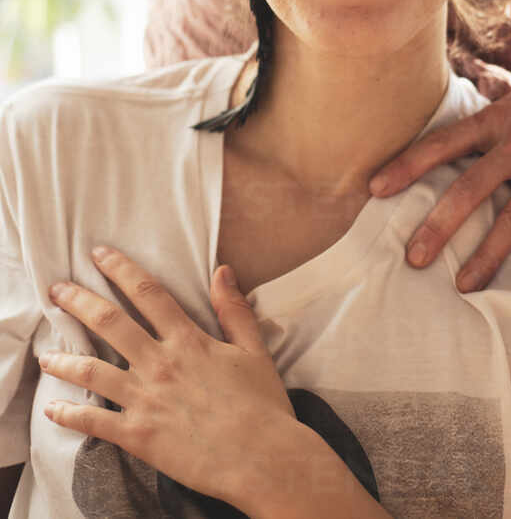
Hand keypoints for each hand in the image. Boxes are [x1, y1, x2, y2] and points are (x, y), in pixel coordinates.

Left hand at [41, 247, 295, 510]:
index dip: (121, 270)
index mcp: (188, 340)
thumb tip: (222, 270)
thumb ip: (234, 309)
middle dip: (79, 302)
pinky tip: (53, 409)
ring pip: (91, 371)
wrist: (261, 458)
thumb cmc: (261, 405)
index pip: (148, 293)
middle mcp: (160, 363)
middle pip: (109, 322)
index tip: (100, 255)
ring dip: (63, 359)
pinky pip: (94, 421)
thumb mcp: (253, 350)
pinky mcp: (137, 435)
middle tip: (57, 290)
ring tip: (45, 354)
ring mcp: (145, 399)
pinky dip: (69, 415)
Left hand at [368, 48, 510, 289]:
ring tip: (464, 285)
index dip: (406, 165)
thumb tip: (448, 154)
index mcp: (498, 119)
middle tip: (413, 259)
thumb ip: (489, 129)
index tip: (374, 190)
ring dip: (487, 253)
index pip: (443, 143)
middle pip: (472, 187)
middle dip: (439, 226)